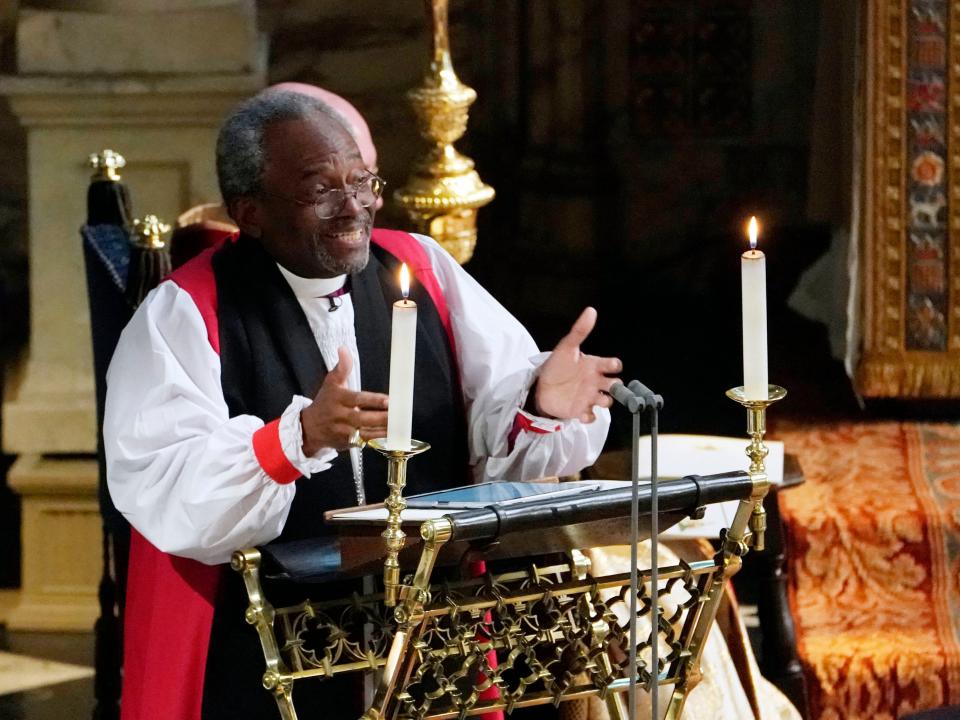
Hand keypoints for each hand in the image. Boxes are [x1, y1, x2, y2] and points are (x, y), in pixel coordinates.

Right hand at [300, 346, 388, 454]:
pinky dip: (379, 440)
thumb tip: (344, 349)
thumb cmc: (324, 403)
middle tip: (398, 414)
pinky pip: (366, 443)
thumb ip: (342, 367)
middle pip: (363, 418)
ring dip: (384, 430)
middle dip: (382, 417)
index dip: (373, 400)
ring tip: (399, 425)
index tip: (388, 400)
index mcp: (338, 399)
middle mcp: (340, 416)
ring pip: (366, 433)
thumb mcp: (331, 383)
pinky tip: (392, 435)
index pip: (357, 399)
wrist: (309, 428)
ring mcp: (344, 432)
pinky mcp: (348, 444)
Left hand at [533, 307, 621, 423]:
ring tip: (593, 398)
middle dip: (616, 387)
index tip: (609, 365)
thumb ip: (579, 330)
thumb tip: (591, 311)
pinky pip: (591, 416)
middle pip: (616, 386)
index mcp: (594, 365)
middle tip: (608, 386)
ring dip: (603, 401)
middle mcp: (595, 381)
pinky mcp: (580, 410)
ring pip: (606, 401)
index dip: (614, 365)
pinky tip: (582, 412)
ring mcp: (589, 396)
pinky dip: (589, 416)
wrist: (540, 386)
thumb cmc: (556, 366)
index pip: (614, 365)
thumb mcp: (566, 346)